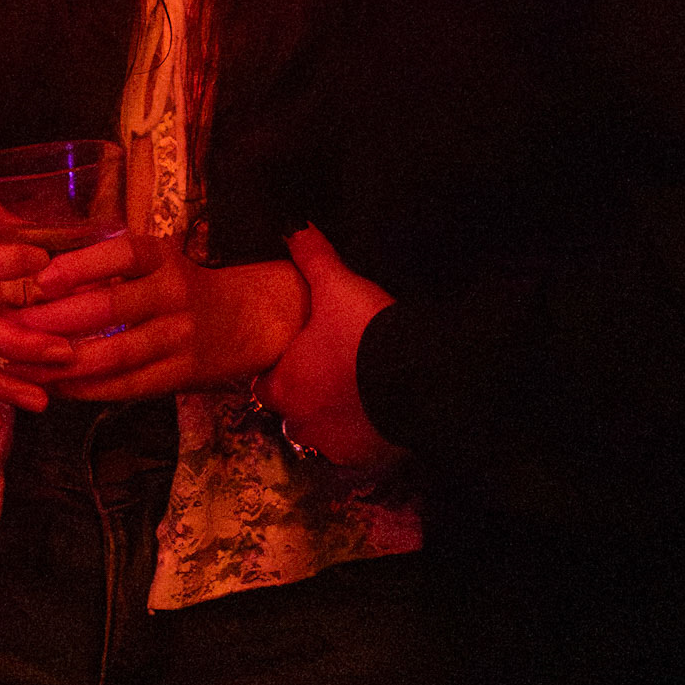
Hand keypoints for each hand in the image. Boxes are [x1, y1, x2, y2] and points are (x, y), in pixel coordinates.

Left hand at [12, 232, 308, 400]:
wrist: (250, 319)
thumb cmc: (182, 285)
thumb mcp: (155, 262)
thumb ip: (107, 270)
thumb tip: (34, 279)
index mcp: (163, 257)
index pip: (122, 254)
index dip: (82, 266)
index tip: (41, 279)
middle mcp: (174, 293)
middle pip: (111, 308)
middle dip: (56, 321)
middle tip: (11, 329)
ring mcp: (179, 337)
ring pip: (116, 355)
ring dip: (64, 364)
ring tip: (21, 366)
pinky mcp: (180, 374)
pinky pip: (128, 386)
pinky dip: (88, 389)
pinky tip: (55, 387)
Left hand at [253, 226, 400, 467]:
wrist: (421, 376)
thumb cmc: (367, 333)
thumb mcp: (337, 284)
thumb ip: (311, 256)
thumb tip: (292, 225)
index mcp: (284, 385)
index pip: (263, 383)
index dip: (278, 367)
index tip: (296, 353)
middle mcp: (302, 422)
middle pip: (291, 412)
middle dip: (305, 394)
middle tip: (329, 368)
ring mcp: (333, 445)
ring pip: (321, 434)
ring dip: (331, 416)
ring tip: (354, 389)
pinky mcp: (367, 459)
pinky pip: (355, 449)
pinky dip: (362, 434)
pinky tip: (375, 410)